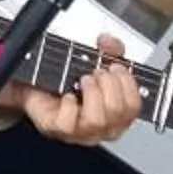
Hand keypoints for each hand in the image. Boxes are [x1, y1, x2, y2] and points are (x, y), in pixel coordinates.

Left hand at [10, 35, 141, 144]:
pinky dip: (69, 106)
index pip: (134, 106)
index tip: (116, 67)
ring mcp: (81, 132)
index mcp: (118, 115)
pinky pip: (69, 123)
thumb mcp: (96, 62)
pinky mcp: (59, 130)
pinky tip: (67, 95)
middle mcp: (103, 128)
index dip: (127, 84)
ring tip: (83, 79)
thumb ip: (109, 50)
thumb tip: (109, 41)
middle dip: (109, 86)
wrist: (38, 88)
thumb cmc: (72, 81)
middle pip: (117, 112)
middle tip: (97, 72)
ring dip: (92, 94)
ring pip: (97, 120)